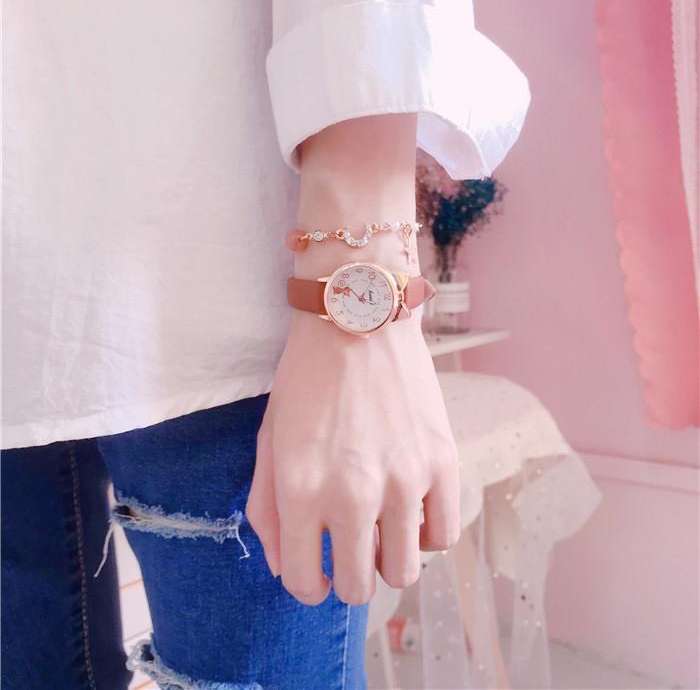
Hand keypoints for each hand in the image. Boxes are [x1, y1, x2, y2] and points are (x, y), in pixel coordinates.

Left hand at [246, 309, 460, 605]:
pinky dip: (424, 533)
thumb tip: (282, 568)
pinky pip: (443, 535)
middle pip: (359, 588)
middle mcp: (353, 493)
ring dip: (388, 560)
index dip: (306, 583)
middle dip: (348, 577)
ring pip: (404, 572)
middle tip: (348, 549)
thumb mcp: (270, 439)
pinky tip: (410, 509)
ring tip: (380, 528)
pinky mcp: (442, 462)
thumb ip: (266, 510)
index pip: (304, 582)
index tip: (314, 569)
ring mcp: (404, 480)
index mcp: (300, 489)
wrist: (359, 319)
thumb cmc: (307, 378)